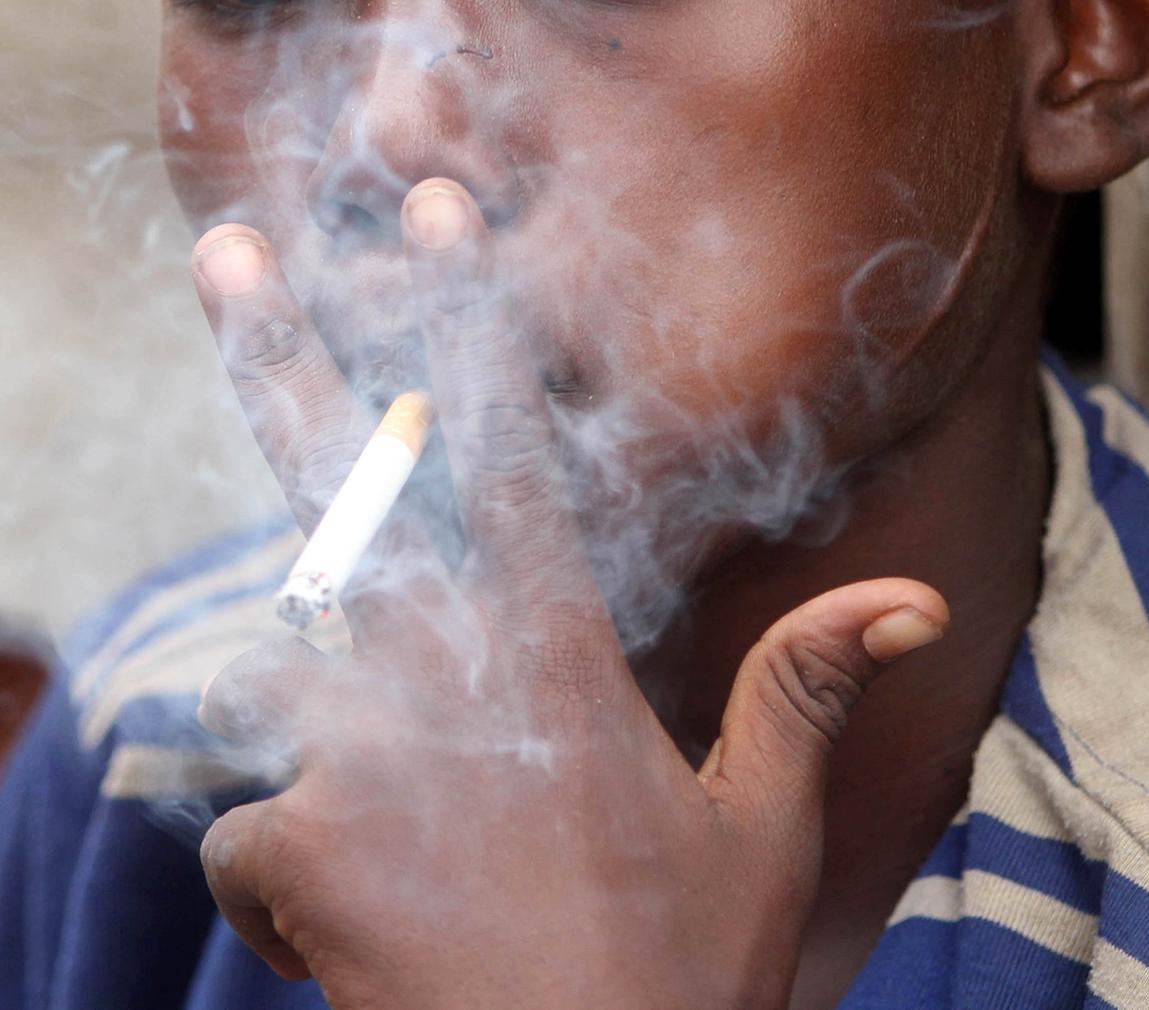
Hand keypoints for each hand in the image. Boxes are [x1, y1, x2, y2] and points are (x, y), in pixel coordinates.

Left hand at [186, 179, 947, 1009]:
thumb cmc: (679, 983)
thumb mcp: (761, 836)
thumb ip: (803, 693)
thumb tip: (917, 600)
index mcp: (560, 654)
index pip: (507, 453)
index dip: (467, 326)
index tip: (435, 215)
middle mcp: (447, 674)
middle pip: (347, 487)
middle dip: (284, 357)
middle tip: (230, 253)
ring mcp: (357, 749)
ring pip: (290, 693)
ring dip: (316, 759)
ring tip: (409, 880)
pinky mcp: (289, 836)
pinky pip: (254, 829)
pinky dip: (292, 881)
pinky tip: (358, 949)